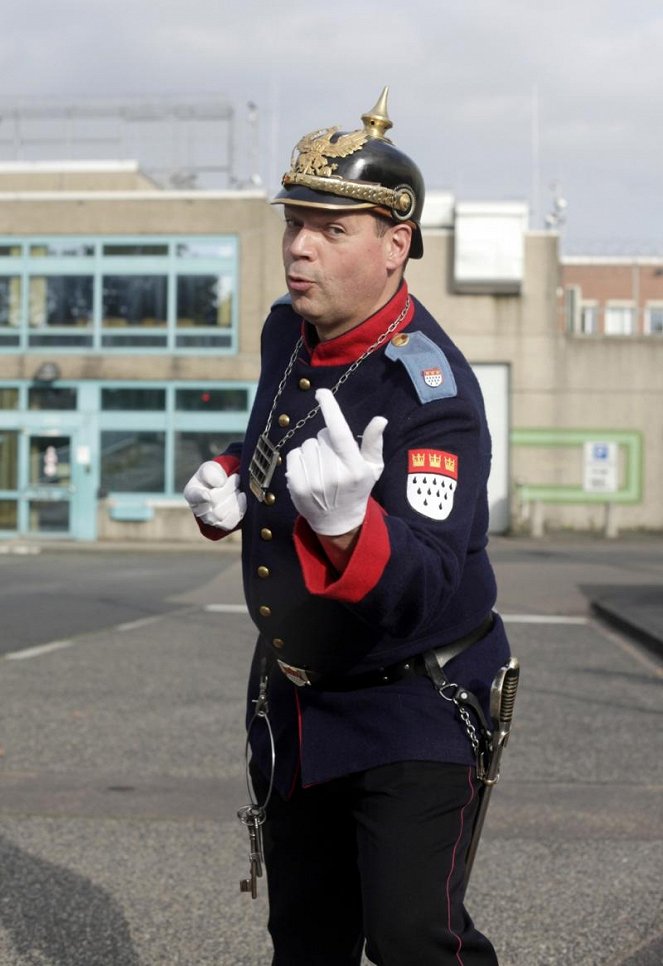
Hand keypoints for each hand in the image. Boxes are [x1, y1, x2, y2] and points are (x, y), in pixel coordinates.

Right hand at [183, 461, 246, 529]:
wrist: (225, 486)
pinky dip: (240, 508)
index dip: (200, 497)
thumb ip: (211, 472)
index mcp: (192, 493)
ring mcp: (211, 520)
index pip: (195, 496)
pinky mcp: (224, 525)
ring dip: (234, 497)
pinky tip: (242, 496)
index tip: (208, 495)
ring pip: (222, 514)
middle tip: (236, 477)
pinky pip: (231, 522)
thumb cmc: (214, 476)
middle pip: (214, 502)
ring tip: (237, 487)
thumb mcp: (210, 468)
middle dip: (229, 488)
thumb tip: (219, 483)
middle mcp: (198, 509)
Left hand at [285, 389, 386, 535]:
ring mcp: (314, 482)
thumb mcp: (372, 467)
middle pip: (321, 436)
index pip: (340, 433)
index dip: (330, 409)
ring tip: (322, 467)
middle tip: (334, 459)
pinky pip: (294, 455)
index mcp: (355, 468)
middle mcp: (334, 475)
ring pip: (307, 444)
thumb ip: (373, 443)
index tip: (322, 393)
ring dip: (313, 450)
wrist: (338, 520)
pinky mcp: (297, 486)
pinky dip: (300, 458)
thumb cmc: (357, 488)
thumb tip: (380, 419)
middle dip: (327, 440)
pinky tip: (310, 471)